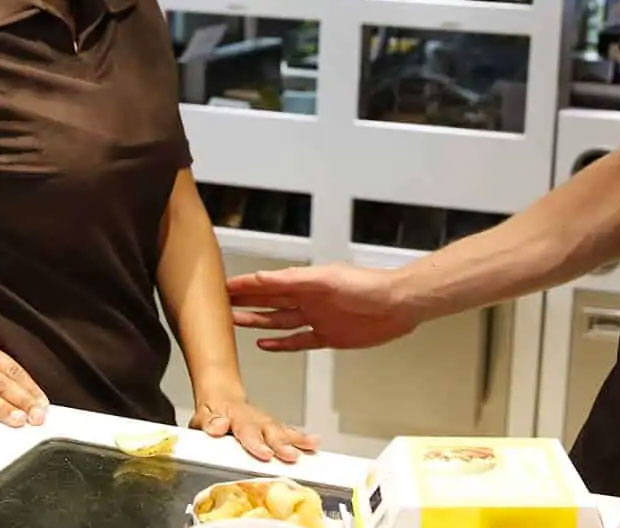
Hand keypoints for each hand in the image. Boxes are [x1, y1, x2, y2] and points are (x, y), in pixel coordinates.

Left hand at [192, 394, 318, 463]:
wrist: (221, 397)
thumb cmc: (213, 412)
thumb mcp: (202, 416)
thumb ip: (209, 423)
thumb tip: (217, 427)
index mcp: (235, 417)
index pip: (246, 430)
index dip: (256, 443)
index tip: (265, 453)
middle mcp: (254, 419)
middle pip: (270, 432)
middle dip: (281, 445)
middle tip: (291, 456)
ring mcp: (265, 422)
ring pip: (282, 430)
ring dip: (296, 440)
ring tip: (311, 447)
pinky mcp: (273, 427)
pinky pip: (289, 432)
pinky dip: (302, 438)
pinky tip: (314, 444)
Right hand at [228, 263, 422, 351]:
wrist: (399, 305)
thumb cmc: (368, 286)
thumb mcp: (327, 280)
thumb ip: (293, 280)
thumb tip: (262, 277)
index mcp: (305, 282)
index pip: (268, 283)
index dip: (245, 285)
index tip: (222, 286)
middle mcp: (308, 299)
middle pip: (270, 301)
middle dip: (246, 301)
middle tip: (220, 304)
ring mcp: (317, 318)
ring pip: (279, 320)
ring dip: (258, 321)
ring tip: (235, 321)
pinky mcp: (328, 336)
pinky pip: (298, 340)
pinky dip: (281, 343)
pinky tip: (265, 343)